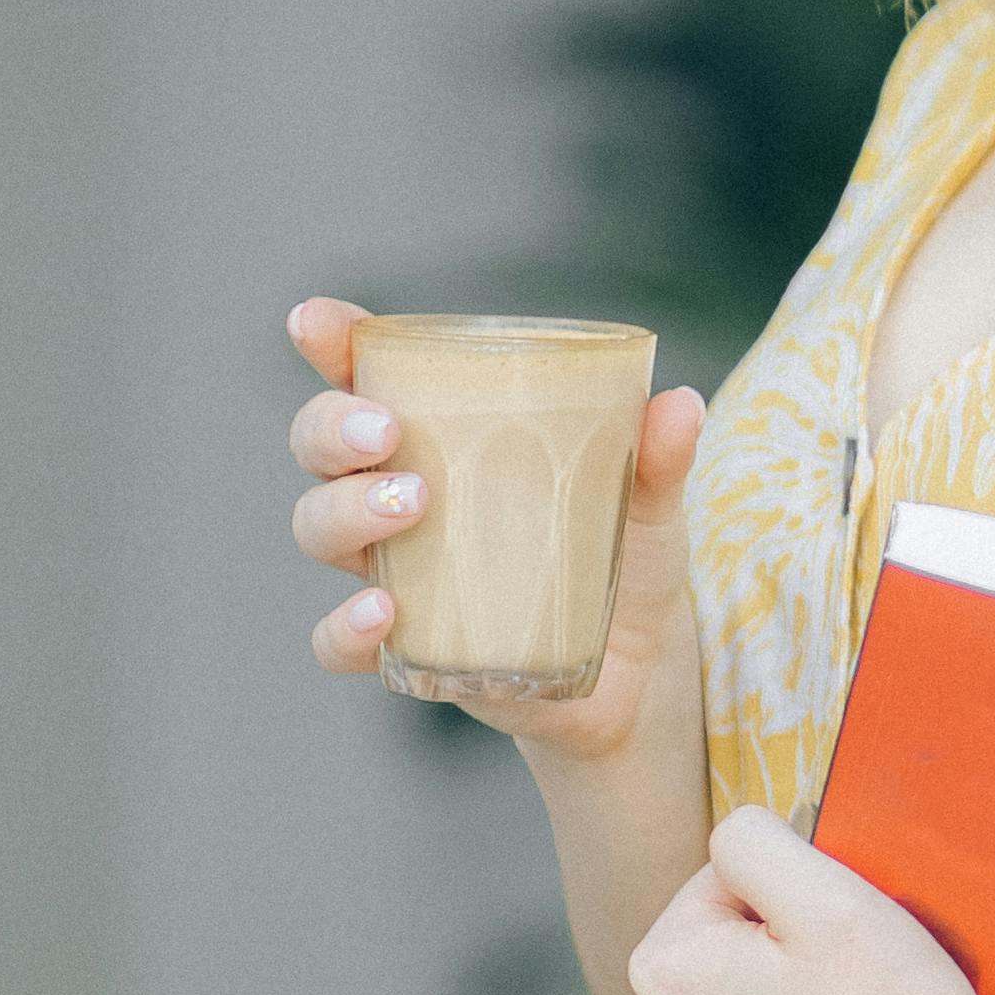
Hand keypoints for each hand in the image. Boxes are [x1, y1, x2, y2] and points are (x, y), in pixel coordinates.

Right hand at [284, 298, 706, 758]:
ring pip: (318, 529)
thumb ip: (656, 455)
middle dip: (332, 429)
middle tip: (388, 433)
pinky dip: (346, 628)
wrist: (639, 671)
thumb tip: (678, 403)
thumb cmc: (624, 556)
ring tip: (410, 505)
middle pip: (321, 446)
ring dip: (344, 511)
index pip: (370, 376)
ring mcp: (395, 572)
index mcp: (447, 436)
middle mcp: (400, 496)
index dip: (332, 342)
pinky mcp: (405, 648)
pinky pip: (337, 642)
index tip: (316, 322)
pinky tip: (385, 615)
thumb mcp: (647, 501)